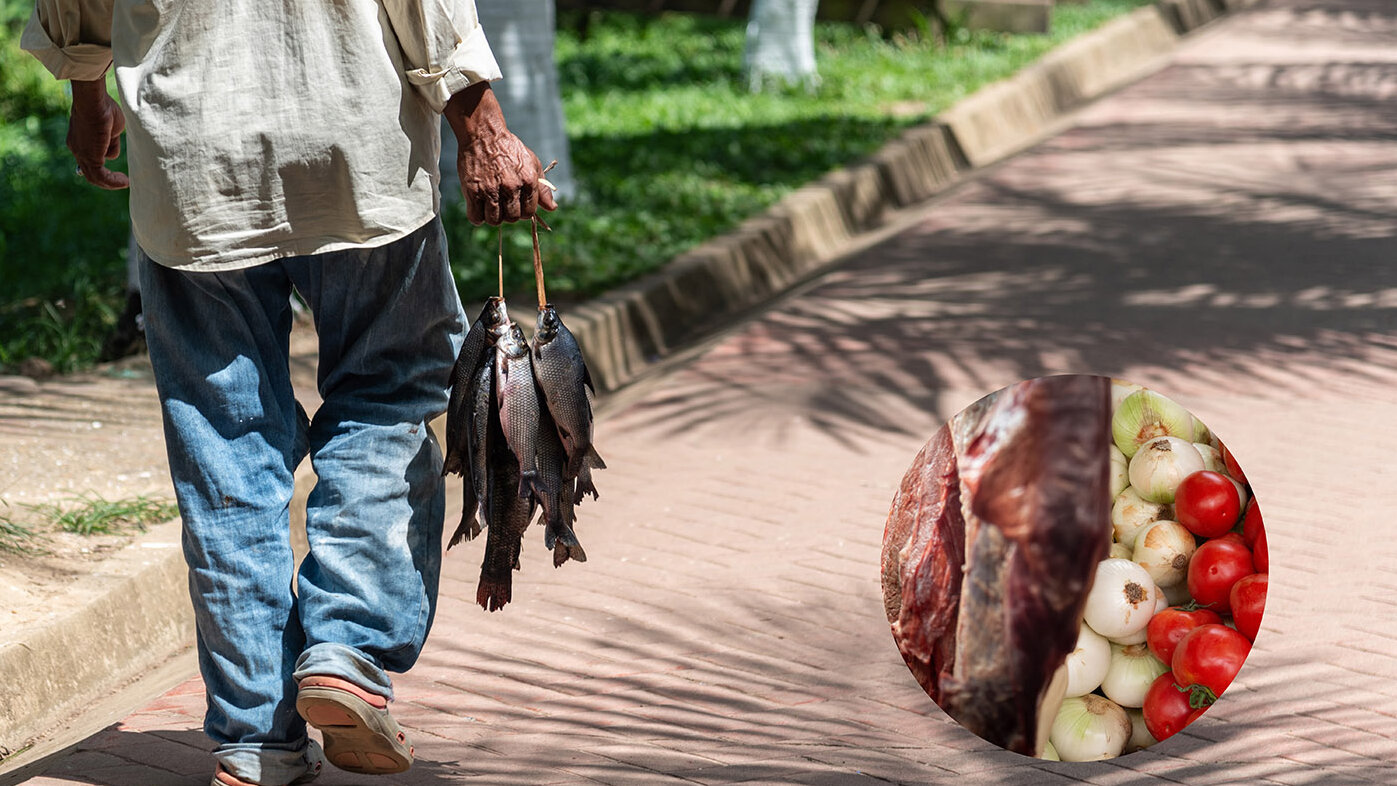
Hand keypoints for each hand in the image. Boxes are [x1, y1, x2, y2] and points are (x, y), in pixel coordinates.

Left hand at [69, 79, 128, 189]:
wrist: (93, 101)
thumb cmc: (103, 108)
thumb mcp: (111, 128)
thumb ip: (111, 142)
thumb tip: (112, 153)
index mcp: (79, 140)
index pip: (89, 159)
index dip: (101, 167)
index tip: (114, 171)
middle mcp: (77, 149)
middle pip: (89, 172)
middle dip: (106, 179)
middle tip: (121, 181)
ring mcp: (81, 154)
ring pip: (94, 177)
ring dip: (111, 183)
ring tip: (125, 182)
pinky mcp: (89, 157)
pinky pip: (101, 176)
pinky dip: (113, 181)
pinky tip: (125, 182)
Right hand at [444, 83, 557, 225]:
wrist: (484, 134)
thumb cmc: (509, 149)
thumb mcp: (531, 164)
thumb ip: (542, 189)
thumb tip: (552, 208)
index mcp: (528, 181)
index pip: (529, 212)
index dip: (523, 211)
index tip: (516, 204)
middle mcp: (511, 187)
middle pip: (512, 218)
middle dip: (508, 215)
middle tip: (502, 204)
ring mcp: (491, 190)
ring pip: (494, 220)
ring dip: (493, 217)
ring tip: (490, 206)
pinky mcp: (473, 191)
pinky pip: (475, 217)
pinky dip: (477, 218)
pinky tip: (479, 210)